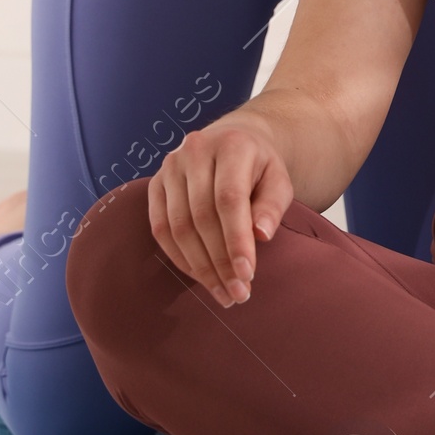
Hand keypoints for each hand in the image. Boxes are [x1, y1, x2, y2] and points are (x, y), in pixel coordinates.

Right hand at [147, 112, 293, 304]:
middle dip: (220, 261)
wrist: (234, 141)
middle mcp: (195, 150)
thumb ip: (273, 206)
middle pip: (201, 216)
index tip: (247, 275)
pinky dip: (180, 258)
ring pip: (178, 226)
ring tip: (223, 292)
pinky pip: (160, 229)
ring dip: (200, 267)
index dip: (236, 240)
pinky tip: (201, 277)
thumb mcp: (279, 180)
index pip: (229, 198)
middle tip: (238, 293)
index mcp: (231, 145)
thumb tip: (261, 235)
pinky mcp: (155, 184)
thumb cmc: (260, 168)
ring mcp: (170, 166)